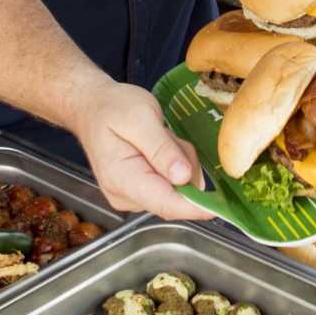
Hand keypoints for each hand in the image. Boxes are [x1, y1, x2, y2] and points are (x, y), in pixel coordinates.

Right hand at [71, 80, 211, 221]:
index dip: (197, 207)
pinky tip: (162, 145)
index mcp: (123, 179)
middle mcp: (126, 196)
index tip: (223, 206)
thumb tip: (183, 178)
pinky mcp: (141, 192)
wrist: (92, 107)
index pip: (166, 204)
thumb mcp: (140, 117)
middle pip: (176, 196)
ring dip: (182, 164)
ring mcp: (133, 197)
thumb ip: (162, 148)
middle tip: (171, 136)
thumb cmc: (113, 108)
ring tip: (162, 136)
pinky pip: (171, 185)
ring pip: (177, 190)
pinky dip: (176, 165)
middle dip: (187, 169)